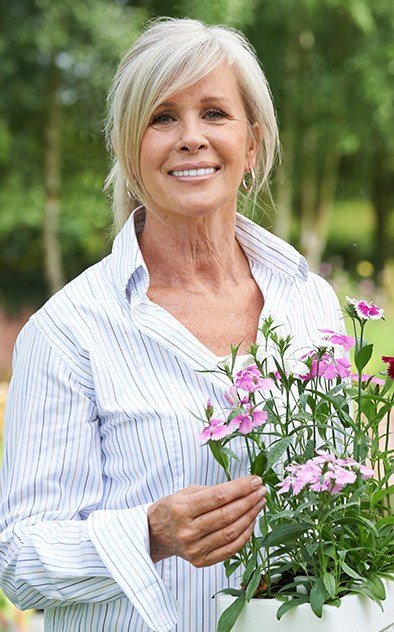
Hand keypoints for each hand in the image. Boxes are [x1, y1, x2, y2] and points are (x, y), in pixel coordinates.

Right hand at [147, 476, 265, 566]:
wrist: (156, 534)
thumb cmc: (174, 508)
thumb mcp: (187, 492)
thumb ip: (214, 491)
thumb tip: (244, 487)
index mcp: (182, 509)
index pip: (219, 497)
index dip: (240, 488)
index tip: (255, 481)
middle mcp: (187, 531)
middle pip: (227, 515)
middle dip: (249, 500)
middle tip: (261, 491)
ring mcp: (194, 549)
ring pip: (231, 532)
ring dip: (250, 516)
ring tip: (259, 504)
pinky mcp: (200, 561)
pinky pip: (230, 549)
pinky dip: (244, 536)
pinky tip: (251, 522)